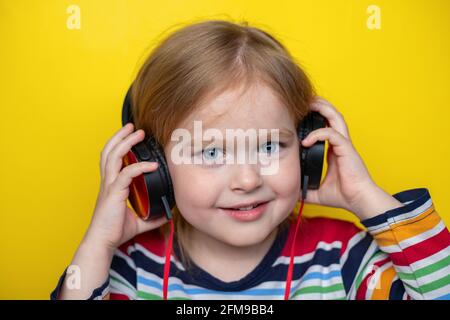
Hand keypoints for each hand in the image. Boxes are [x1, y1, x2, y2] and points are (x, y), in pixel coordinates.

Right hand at [83, 123, 168, 251]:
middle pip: (109, 151)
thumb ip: (151, 216)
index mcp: (111, 185)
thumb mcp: (138, 221)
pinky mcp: (114, 193)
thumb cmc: (114, 231)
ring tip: (138, 132)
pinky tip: (151, 165)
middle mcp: (108, 182)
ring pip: (113, 156)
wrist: (102, 242)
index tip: (131, 136)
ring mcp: (109, 186)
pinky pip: (126, 174)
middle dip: (121, 136)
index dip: (119, 145)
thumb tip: (167, 214)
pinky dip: (139, 167)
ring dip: (126, 142)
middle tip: (133, 126)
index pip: (111, 158)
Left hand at [300, 97, 402, 219]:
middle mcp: (340, 144)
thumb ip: (305, 187)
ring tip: (309, 104)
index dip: (315, 118)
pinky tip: (306, 141)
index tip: (301, 115)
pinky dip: (318, 134)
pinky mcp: (346, 149)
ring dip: (322, 109)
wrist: (359, 201)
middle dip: (320, 105)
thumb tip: (290, 192)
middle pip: (332, 116)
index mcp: (335, 150)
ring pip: (335, 118)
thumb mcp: (316, 191)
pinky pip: (331, 134)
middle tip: (305, 100)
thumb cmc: (343, 195)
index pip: (325, 127)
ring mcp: (344, 145)